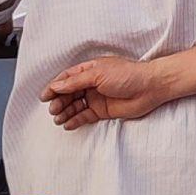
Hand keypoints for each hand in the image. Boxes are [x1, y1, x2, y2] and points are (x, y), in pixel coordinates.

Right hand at [41, 56, 168, 129]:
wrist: (150, 87)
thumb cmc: (128, 75)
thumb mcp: (98, 74)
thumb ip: (76, 82)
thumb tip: (56, 86)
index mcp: (91, 70)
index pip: (67, 78)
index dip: (55, 87)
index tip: (45, 96)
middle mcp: (93, 83)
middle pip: (69, 93)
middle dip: (59, 101)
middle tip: (53, 109)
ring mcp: (97, 97)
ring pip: (76, 106)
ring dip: (65, 112)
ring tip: (58, 118)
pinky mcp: (103, 111)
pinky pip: (85, 116)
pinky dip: (76, 120)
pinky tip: (68, 124)